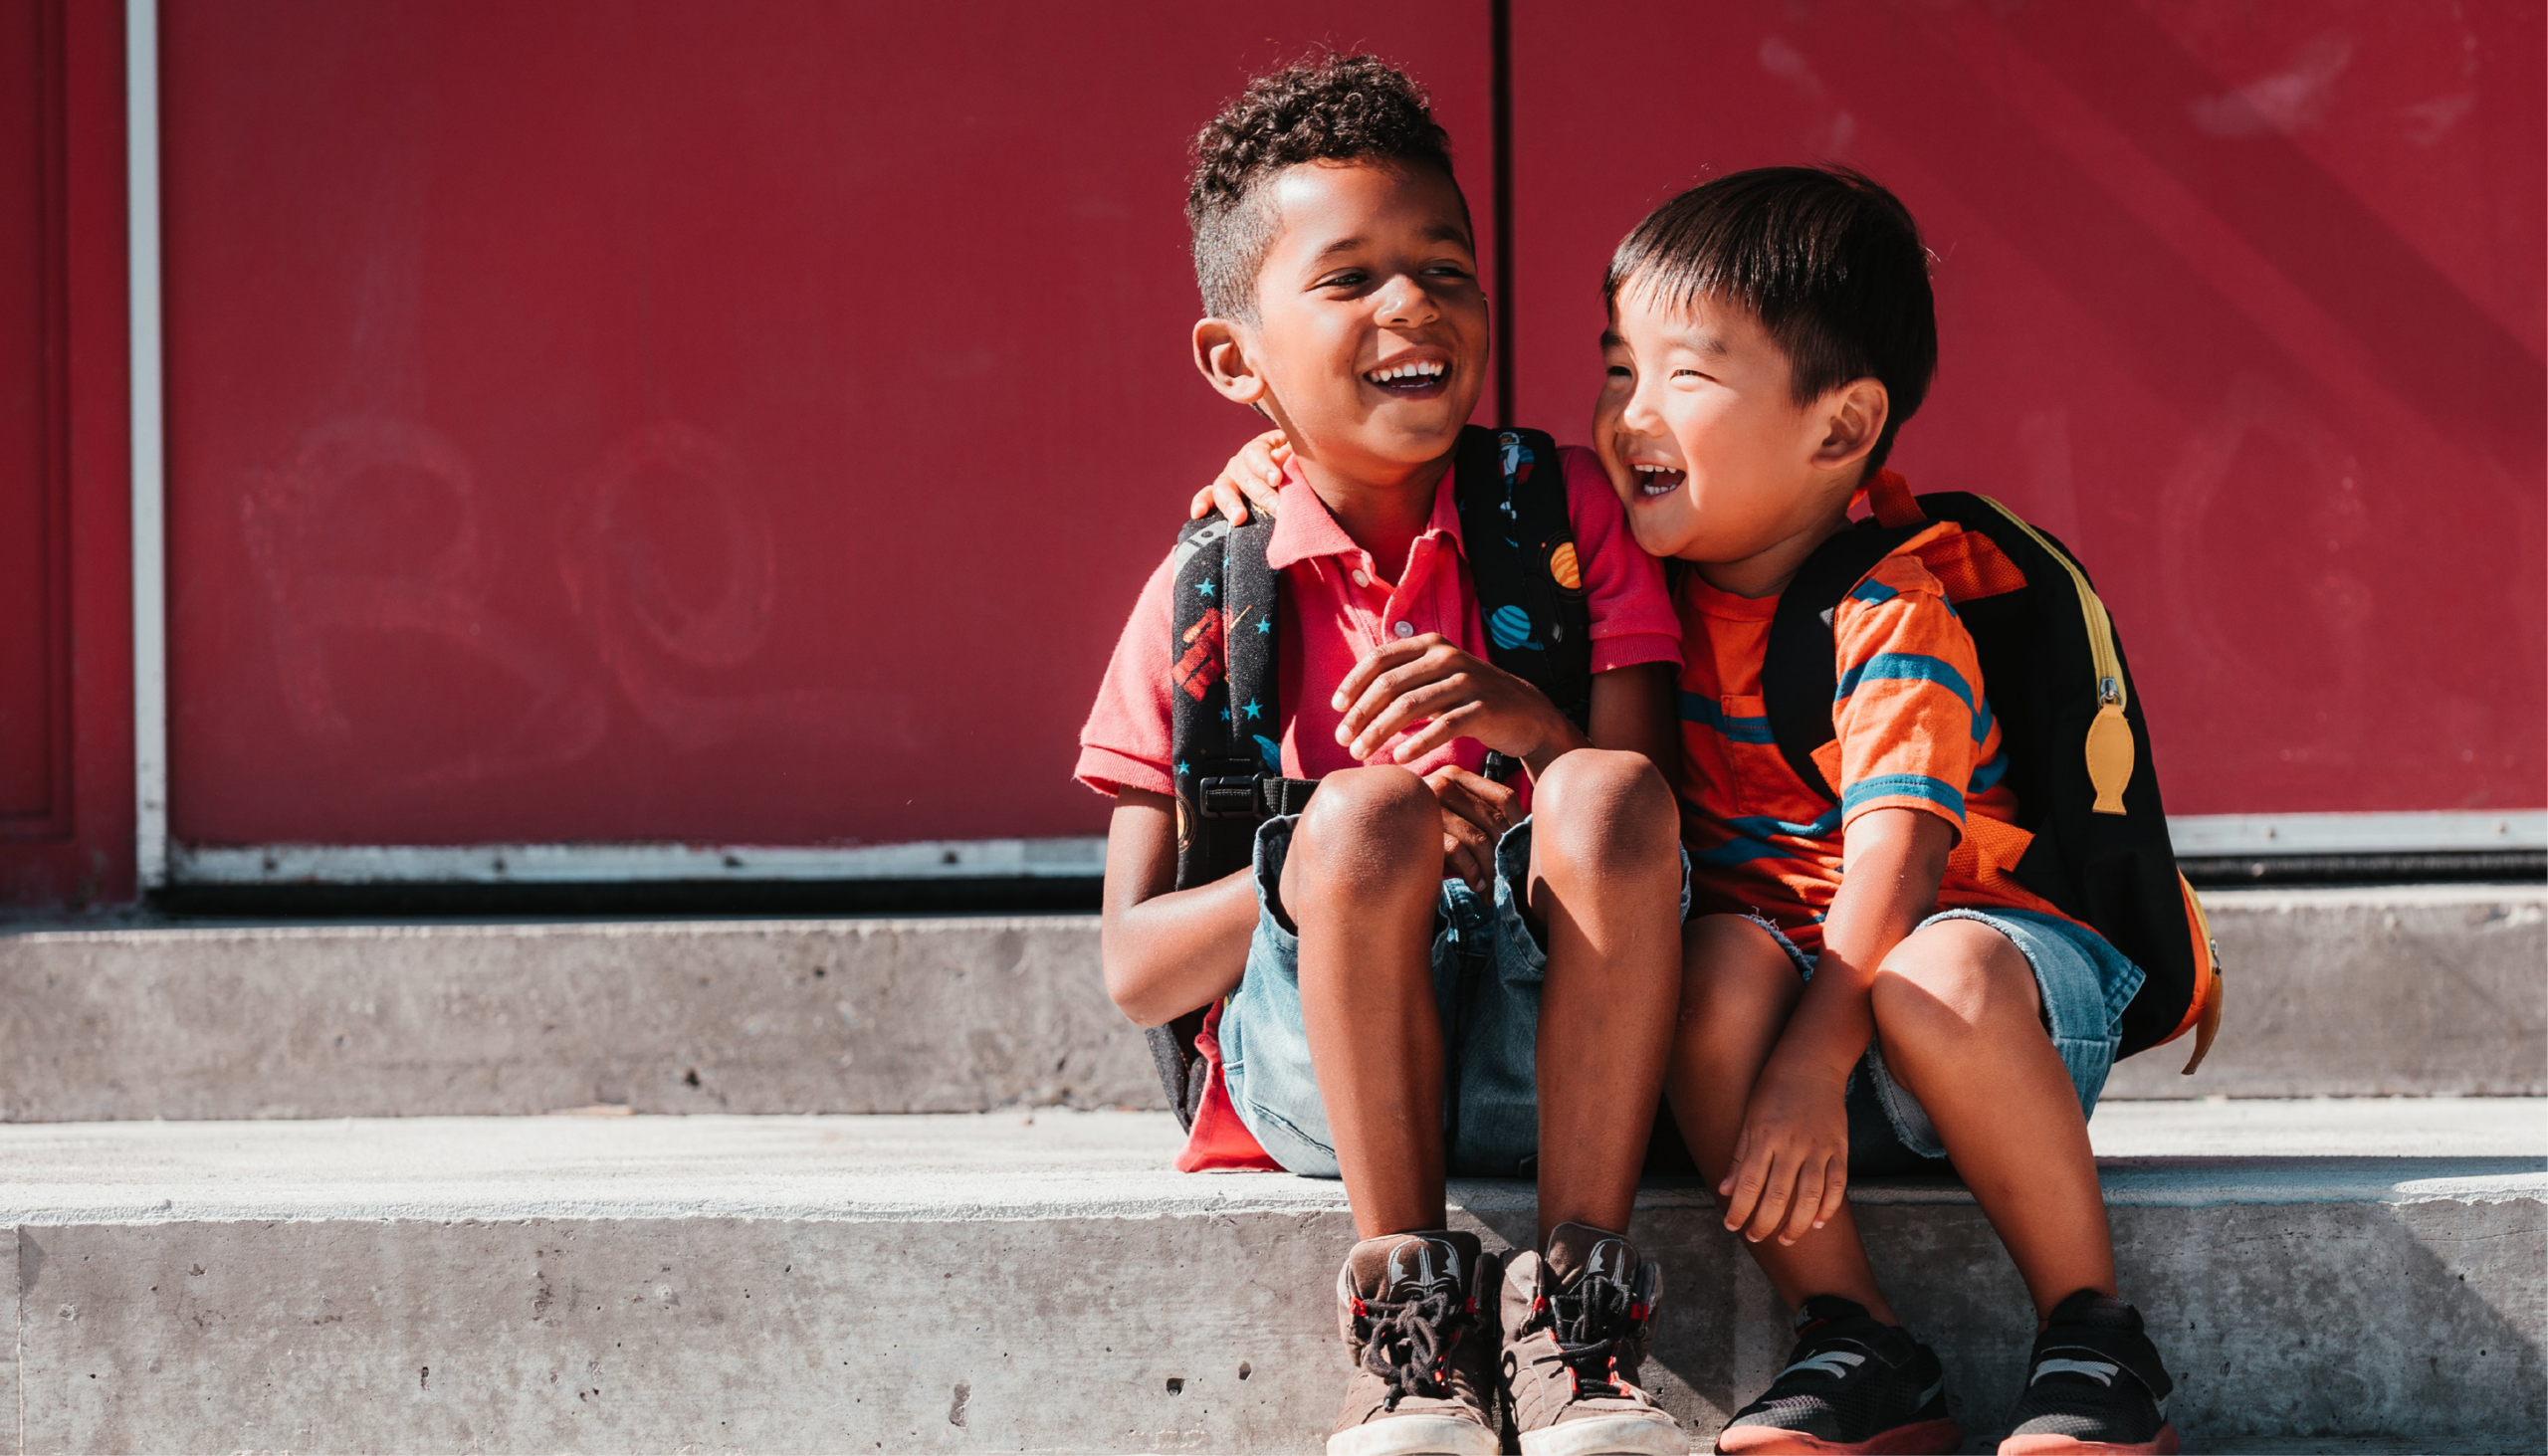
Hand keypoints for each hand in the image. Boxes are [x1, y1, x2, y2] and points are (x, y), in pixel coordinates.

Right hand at [1188, 430, 1290, 523]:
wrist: (1292, 477)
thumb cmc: (1297, 464)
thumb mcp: (1298, 453)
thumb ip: (1292, 453)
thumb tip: (1278, 456)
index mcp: (1259, 447)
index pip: (1256, 454)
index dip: (1265, 466)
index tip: (1277, 479)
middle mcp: (1240, 462)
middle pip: (1245, 477)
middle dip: (1262, 495)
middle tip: (1278, 509)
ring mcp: (1229, 479)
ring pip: (1224, 489)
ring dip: (1231, 504)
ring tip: (1239, 518)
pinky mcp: (1222, 495)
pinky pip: (1207, 496)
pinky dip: (1201, 503)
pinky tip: (1197, 515)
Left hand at [1332, 634, 1580, 767]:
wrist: (1525, 712)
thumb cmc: (1470, 698)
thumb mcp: (1437, 677)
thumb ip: (1403, 678)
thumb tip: (1353, 697)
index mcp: (1431, 645)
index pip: (1381, 659)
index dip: (1354, 682)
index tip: (1336, 708)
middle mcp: (1447, 657)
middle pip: (1390, 685)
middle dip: (1361, 714)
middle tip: (1343, 740)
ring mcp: (1467, 681)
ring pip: (1410, 706)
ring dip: (1379, 732)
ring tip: (1361, 753)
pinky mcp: (1482, 708)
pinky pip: (1443, 726)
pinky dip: (1417, 743)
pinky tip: (1400, 759)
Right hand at [1424, 765, 1519, 894]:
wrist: (1377, 837)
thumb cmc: (1423, 832)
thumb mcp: (1453, 814)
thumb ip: (1479, 814)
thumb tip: (1525, 836)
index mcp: (1456, 776)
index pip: (1504, 798)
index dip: (1520, 828)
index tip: (1523, 852)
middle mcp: (1443, 783)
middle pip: (1494, 821)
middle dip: (1507, 856)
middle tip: (1511, 881)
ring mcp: (1429, 805)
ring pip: (1479, 839)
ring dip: (1491, 870)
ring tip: (1494, 890)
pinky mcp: (1419, 829)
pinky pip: (1458, 851)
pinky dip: (1472, 872)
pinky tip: (1476, 885)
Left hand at [1719, 1055, 1850, 1245]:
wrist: (1811, 1065)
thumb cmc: (1773, 1091)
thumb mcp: (1749, 1119)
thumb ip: (1740, 1157)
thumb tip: (1726, 1190)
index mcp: (1764, 1137)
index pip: (1749, 1184)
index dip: (1739, 1210)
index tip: (1731, 1226)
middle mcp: (1792, 1145)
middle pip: (1778, 1196)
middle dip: (1764, 1223)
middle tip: (1755, 1237)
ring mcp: (1818, 1148)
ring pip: (1810, 1197)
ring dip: (1797, 1224)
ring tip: (1784, 1239)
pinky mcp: (1839, 1148)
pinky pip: (1837, 1185)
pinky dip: (1829, 1208)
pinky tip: (1818, 1223)